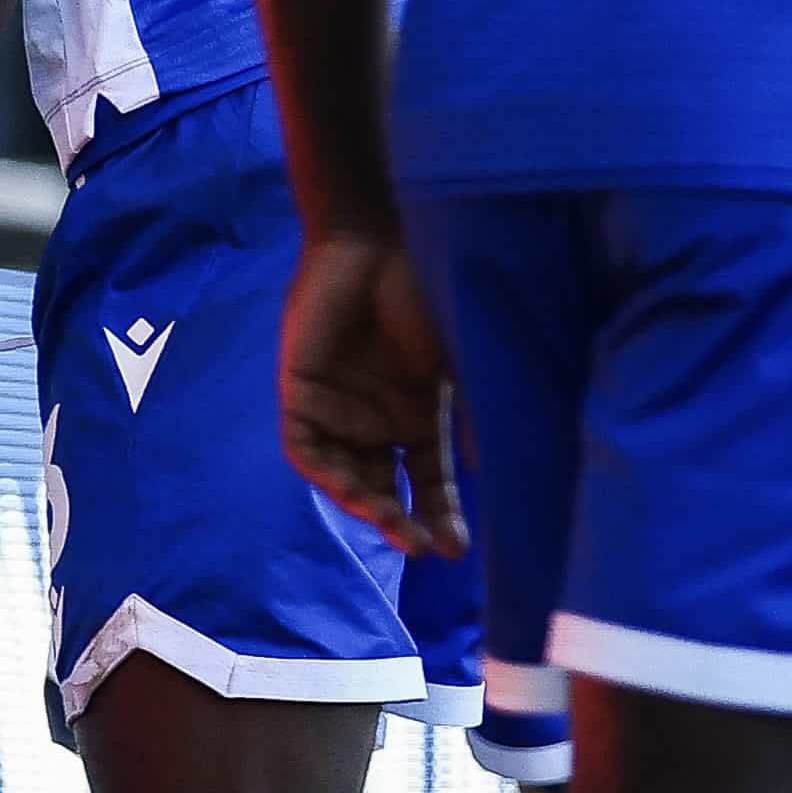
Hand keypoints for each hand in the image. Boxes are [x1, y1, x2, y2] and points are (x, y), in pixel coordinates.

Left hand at [274, 229, 468, 557]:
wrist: (379, 242)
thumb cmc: (429, 293)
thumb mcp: (461, 363)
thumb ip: (473, 417)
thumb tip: (491, 474)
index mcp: (420, 414)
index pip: (429, 481)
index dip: (441, 515)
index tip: (456, 551)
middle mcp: (377, 419)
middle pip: (385, 487)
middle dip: (402, 521)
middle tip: (421, 545)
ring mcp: (338, 408)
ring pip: (345, 475)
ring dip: (365, 504)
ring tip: (391, 520)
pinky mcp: (300, 392)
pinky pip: (304, 448)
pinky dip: (325, 472)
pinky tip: (352, 487)